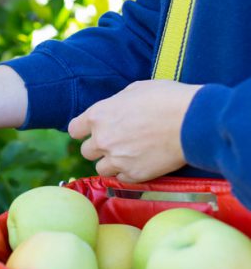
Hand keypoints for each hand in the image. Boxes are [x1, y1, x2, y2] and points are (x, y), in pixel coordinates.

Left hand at [68, 80, 202, 182]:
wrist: (194, 121)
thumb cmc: (167, 99)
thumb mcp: (135, 90)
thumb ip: (116, 103)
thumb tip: (114, 109)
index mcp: (98, 115)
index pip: (74, 129)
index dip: (83, 130)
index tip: (91, 131)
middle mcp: (102, 139)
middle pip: (87, 151)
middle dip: (100, 147)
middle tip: (118, 142)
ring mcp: (117, 159)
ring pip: (102, 168)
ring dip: (112, 163)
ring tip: (130, 154)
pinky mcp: (134, 174)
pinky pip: (122, 178)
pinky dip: (129, 172)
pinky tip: (141, 163)